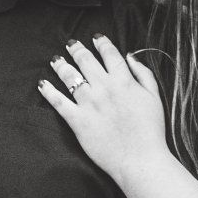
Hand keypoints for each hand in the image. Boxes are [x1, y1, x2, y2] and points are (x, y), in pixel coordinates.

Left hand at [40, 35, 168, 182]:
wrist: (140, 160)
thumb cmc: (151, 131)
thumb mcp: (154, 97)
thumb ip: (143, 74)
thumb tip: (130, 57)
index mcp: (124, 81)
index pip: (110, 54)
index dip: (102, 43)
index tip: (96, 38)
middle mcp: (104, 88)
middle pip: (86, 61)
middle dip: (77, 49)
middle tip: (71, 43)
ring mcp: (89, 104)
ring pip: (70, 77)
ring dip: (61, 65)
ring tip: (56, 60)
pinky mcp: (78, 121)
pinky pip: (59, 102)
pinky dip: (49, 91)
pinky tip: (42, 84)